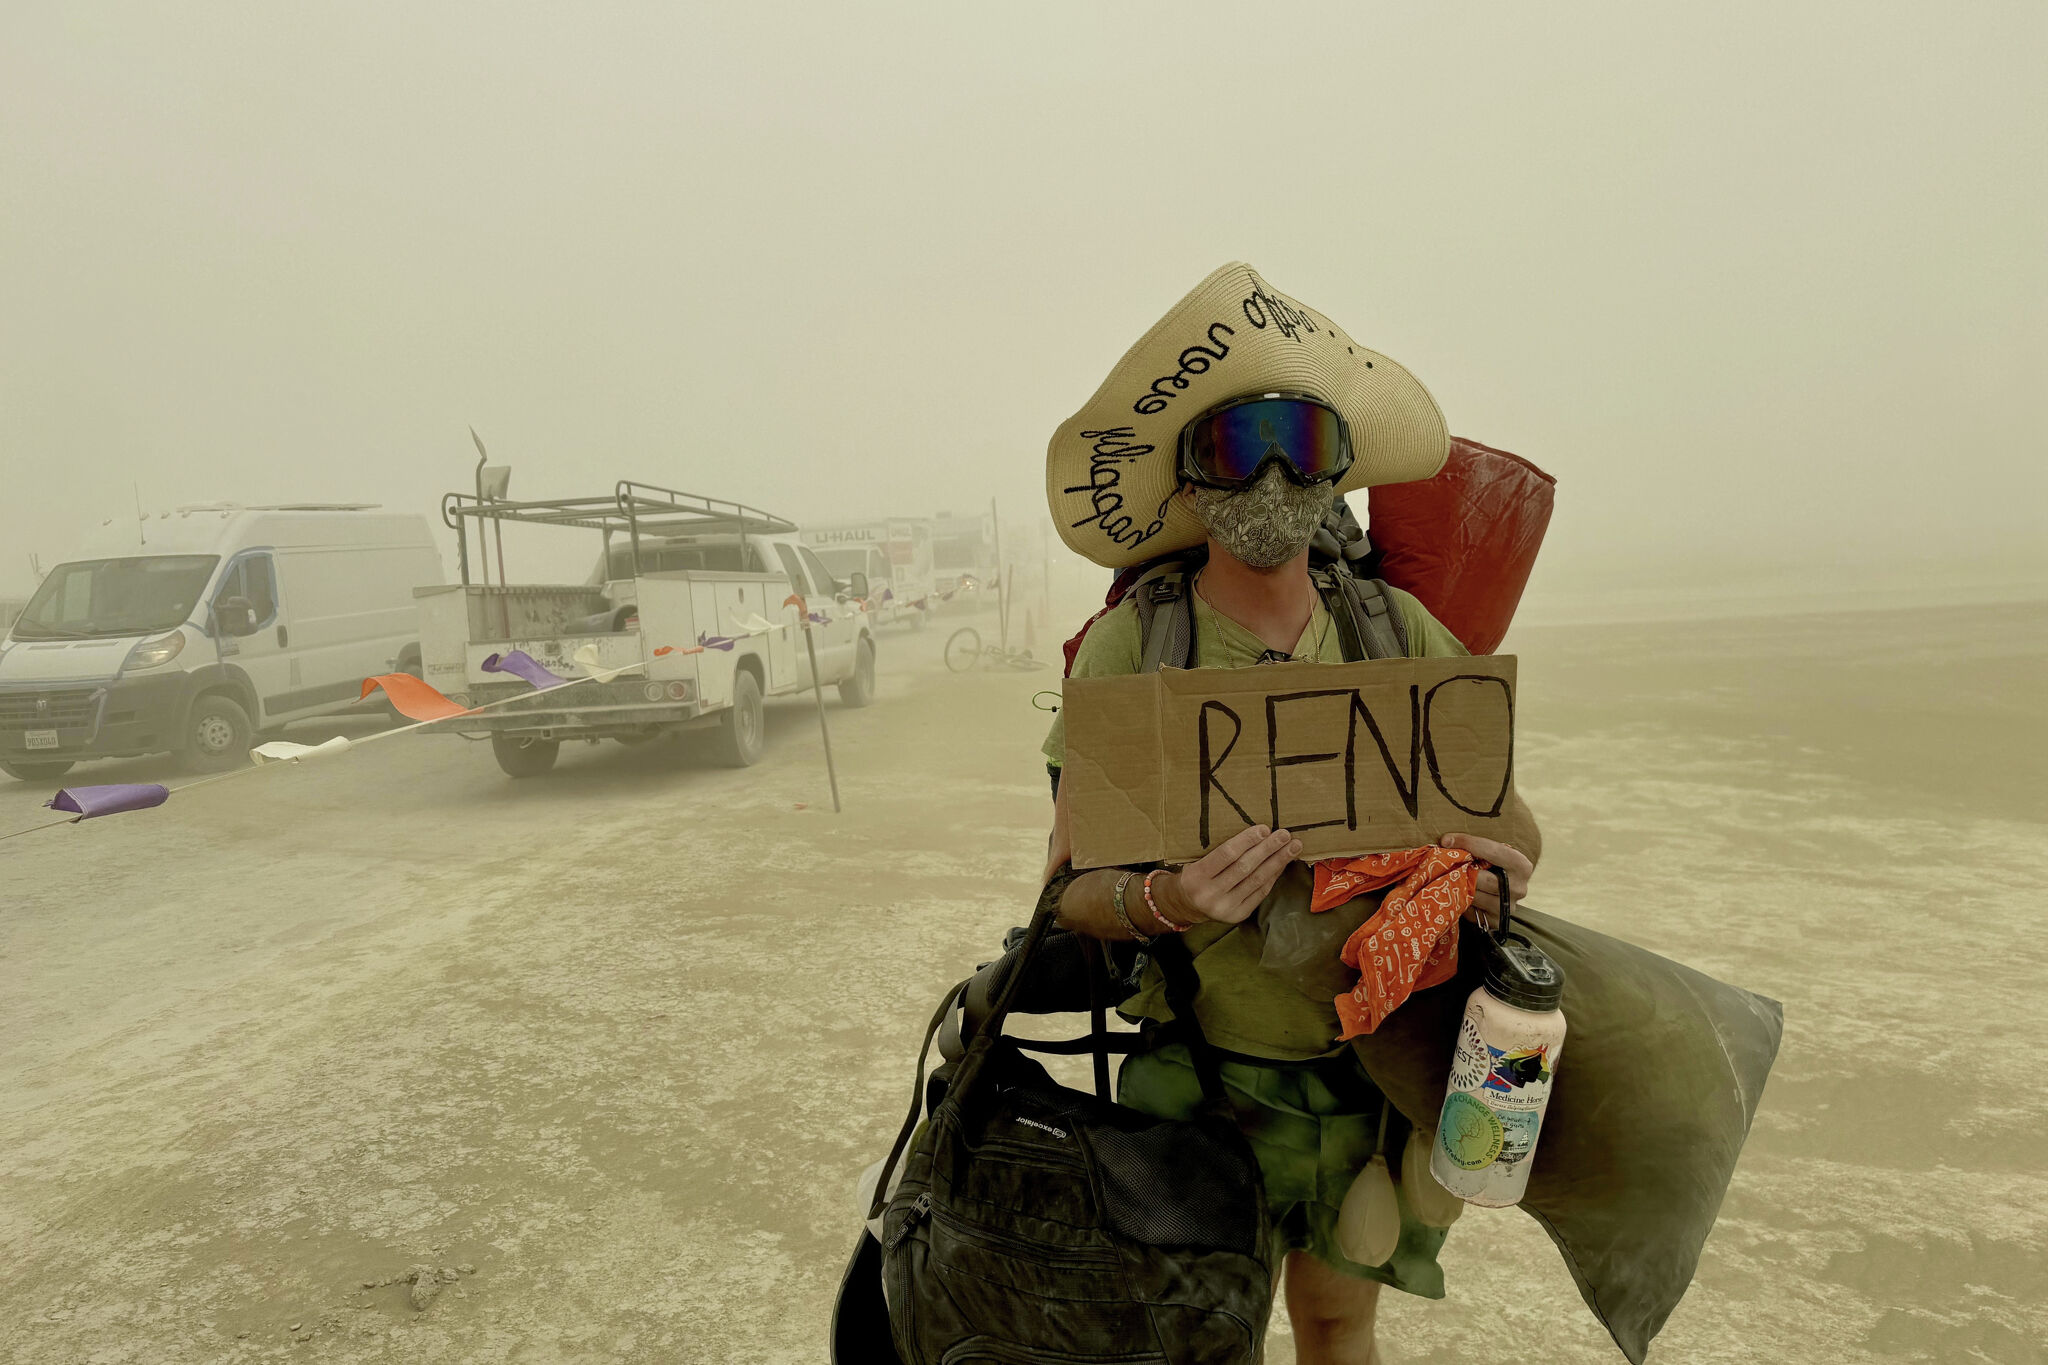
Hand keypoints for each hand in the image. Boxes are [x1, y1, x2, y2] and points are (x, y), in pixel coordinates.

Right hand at [1154, 825, 1301, 927]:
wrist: (1185, 904)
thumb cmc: (1194, 874)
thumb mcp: (1195, 860)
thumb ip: (1218, 851)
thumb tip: (1255, 832)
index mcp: (1196, 876)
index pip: (1226, 855)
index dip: (1247, 841)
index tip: (1264, 828)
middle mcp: (1210, 894)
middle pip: (1245, 867)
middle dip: (1268, 849)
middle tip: (1284, 835)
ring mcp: (1225, 907)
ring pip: (1256, 880)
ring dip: (1277, 862)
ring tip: (1293, 847)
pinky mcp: (1238, 915)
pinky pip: (1260, 892)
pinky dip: (1273, 876)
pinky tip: (1282, 863)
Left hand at [1440, 833, 1532, 930]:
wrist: (1499, 890)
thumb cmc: (1492, 866)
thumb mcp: (1490, 853)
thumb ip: (1475, 846)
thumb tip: (1447, 841)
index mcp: (1522, 866)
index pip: (1495, 852)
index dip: (1469, 844)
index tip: (1447, 840)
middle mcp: (1518, 888)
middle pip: (1484, 879)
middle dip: (1462, 870)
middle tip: (1445, 864)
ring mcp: (1508, 907)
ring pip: (1475, 896)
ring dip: (1458, 887)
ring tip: (1448, 878)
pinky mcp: (1495, 921)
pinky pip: (1470, 911)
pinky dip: (1460, 901)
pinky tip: (1457, 893)